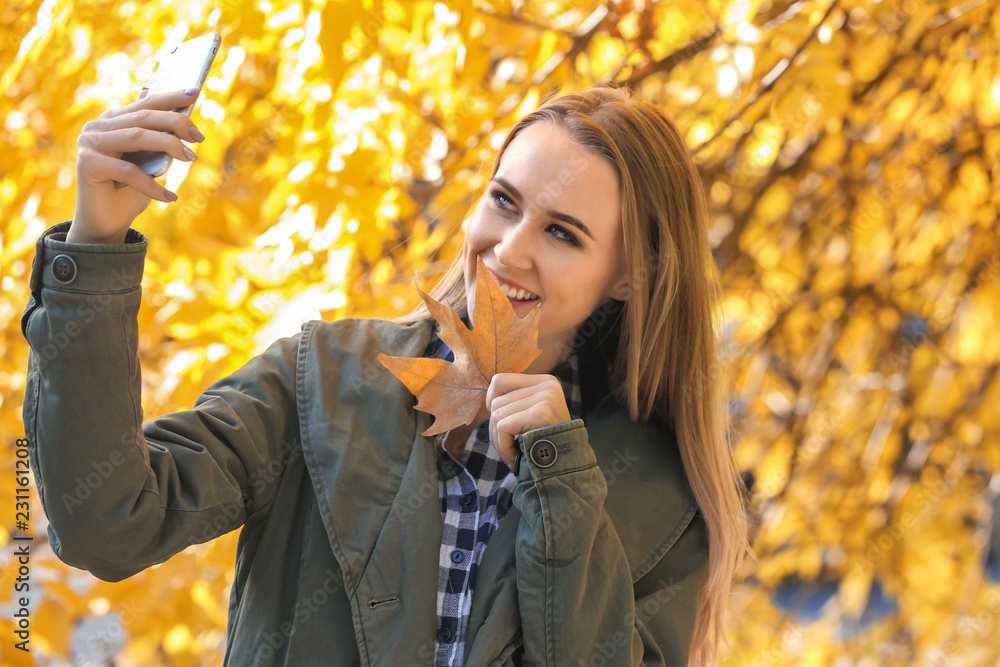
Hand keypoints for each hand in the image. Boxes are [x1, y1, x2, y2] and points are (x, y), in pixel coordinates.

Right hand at [68, 87, 204, 243]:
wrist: (106, 223)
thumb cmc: (130, 191)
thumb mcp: (148, 160)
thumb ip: (154, 134)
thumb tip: (161, 101)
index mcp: (112, 121)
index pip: (145, 104)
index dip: (171, 96)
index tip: (196, 91)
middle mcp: (97, 128)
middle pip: (143, 118)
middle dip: (176, 123)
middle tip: (199, 137)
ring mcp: (89, 144)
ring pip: (136, 137)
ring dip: (169, 146)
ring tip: (191, 158)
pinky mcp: (88, 164)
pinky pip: (129, 171)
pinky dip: (152, 185)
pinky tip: (170, 197)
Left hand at [486, 373, 570, 468]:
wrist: (568, 466)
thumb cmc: (545, 443)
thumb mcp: (533, 414)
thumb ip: (515, 402)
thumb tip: (488, 402)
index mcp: (545, 382)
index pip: (500, 381)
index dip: (491, 401)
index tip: (498, 421)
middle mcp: (547, 385)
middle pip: (497, 401)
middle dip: (495, 428)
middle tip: (507, 446)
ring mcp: (545, 397)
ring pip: (497, 415)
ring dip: (498, 440)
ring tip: (512, 453)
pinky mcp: (541, 413)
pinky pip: (503, 427)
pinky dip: (503, 446)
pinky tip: (514, 456)